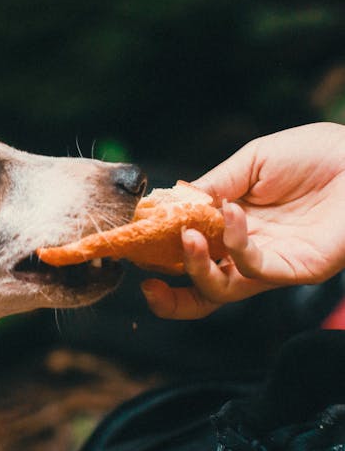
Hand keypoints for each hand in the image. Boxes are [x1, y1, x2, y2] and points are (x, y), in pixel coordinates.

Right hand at [141, 123, 344, 319]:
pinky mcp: (295, 269)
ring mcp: (271, 264)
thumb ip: (215, 183)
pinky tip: (233, 212)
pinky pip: (254, 268)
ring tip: (188, 236)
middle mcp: (249, 252)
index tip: (133, 239)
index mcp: (235, 227)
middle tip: (144, 275)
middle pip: (201, 290)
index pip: (191, 252)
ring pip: (221, 290)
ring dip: (195, 266)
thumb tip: (171, 201)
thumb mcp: (254, 160)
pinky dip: (235, 242)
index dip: (160, 253)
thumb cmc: (317, 156)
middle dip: (168, 294)